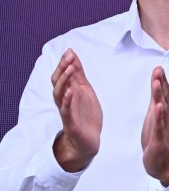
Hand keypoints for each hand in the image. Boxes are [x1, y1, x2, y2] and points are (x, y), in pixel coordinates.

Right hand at [51, 49, 101, 172]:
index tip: (70, 50)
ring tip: (69, 69)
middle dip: (62, 68)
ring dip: (64, 81)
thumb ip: (79, 76)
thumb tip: (73, 57)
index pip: (62, 75)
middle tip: (69, 56)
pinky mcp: (71, 122)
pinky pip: (65, 111)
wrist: (89, 140)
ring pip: (59, 94)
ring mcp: (66, 111)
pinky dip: (67, 101)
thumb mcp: (85, 91)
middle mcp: (64, 100)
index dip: (65, 63)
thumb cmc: (86, 114)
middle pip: (58, 82)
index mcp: (69, 91)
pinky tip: (70, 92)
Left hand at [141, 66, 168, 185]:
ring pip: (162, 110)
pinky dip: (159, 116)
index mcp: (164, 112)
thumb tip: (156, 81)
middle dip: (161, 83)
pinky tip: (158, 107)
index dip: (161, 80)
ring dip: (160, 96)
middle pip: (164, 98)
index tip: (158, 67)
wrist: (163, 162)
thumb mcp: (155, 116)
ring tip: (157, 83)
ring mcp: (164, 128)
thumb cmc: (158, 137)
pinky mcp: (159, 139)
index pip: (163, 93)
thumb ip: (156, 99)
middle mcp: (167, 118)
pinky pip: (159, 126)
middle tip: (159, 69)